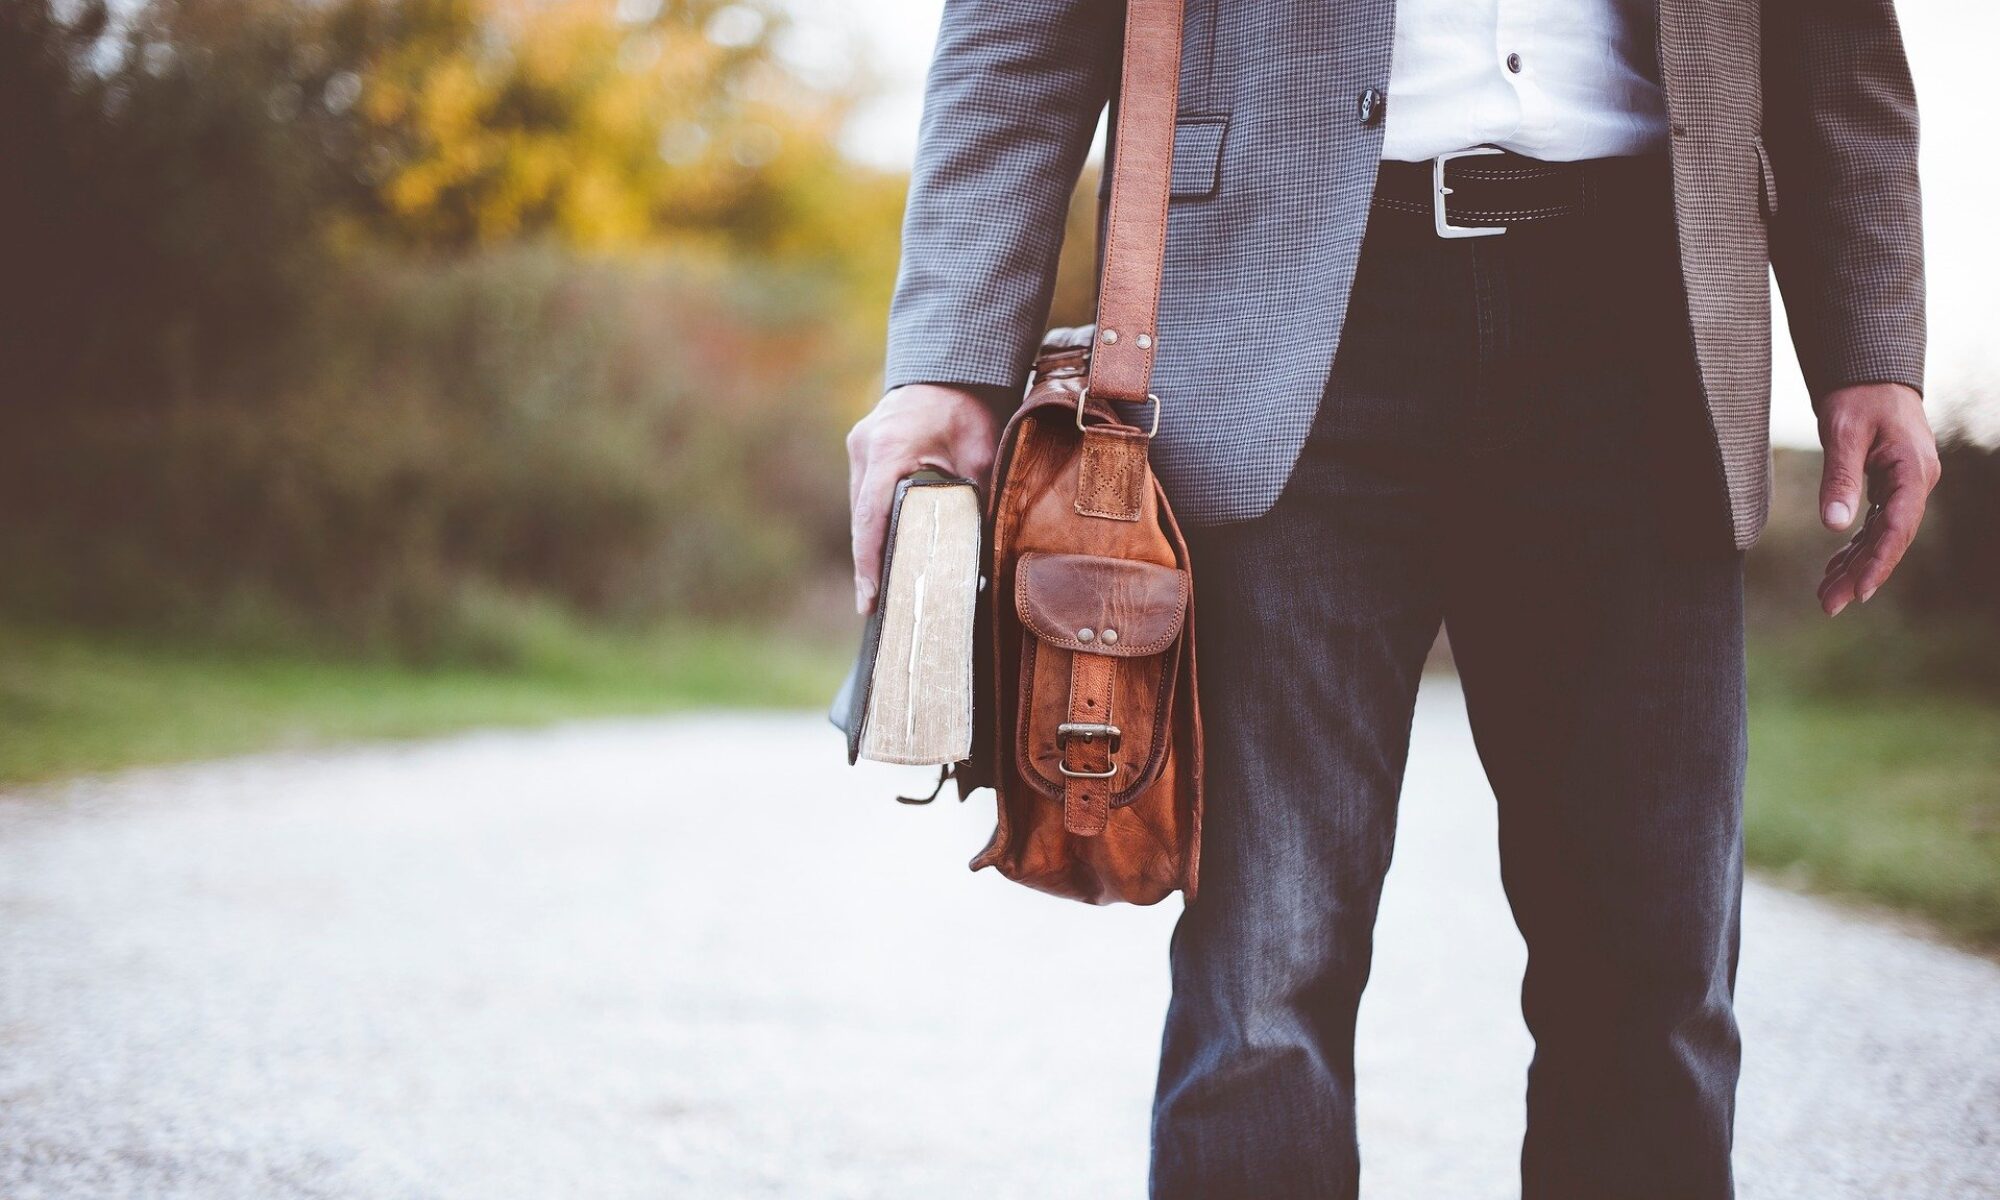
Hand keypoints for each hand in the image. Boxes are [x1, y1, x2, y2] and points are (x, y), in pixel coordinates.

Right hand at [847, 384, 1004, 613]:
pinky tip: (886, 550)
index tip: (868, 597)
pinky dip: (875, 522)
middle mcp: (865, 447)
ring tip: (880, 588)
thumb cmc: (966, 407)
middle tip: (877, 606)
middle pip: (861, 517)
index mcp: (889, 448)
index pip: (871, 515)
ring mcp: (860, 447)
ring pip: (861, 507)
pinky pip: (865, 494)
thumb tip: (985, 545)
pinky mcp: (863, 449)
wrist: (950, 368)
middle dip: (867, 562)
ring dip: (870, 543)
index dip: (867, 561)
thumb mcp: (980, 450)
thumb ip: (977, 494)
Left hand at [1814, 382, 1939, 615]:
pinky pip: (1874, 525)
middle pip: (1890, 539)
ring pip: (1881, 537)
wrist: (1870, 374)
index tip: (1860, 592)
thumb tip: (1834, 525)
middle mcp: (1916, 483)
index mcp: (1913, 470)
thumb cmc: (1858, 396)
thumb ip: (1840, 477)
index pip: (1898, 526)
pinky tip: (1834, 570)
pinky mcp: (1890, 487)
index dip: (1879, 562)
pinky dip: (1854, 548)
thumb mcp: (1842, 432)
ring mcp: (1904, 487)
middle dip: (1861, 574)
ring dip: (1855, 567)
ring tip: (1826, 597)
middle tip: (1829, 605)